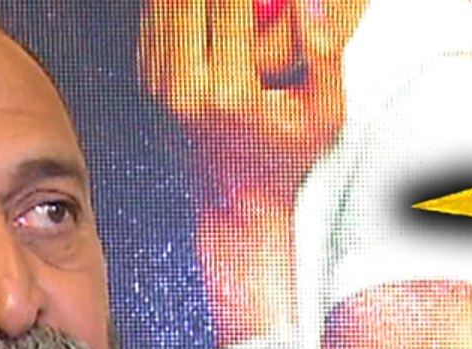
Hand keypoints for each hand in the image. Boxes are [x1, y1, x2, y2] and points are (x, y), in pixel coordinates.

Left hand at [138, 0, 350, 206]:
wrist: (235, 205)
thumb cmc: (287, 157)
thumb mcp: (325, 113)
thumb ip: (325, 53)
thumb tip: (310, 1)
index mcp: (231, 92)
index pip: (229, 3)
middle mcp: (186, 89)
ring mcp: (159, 88)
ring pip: (160, 6)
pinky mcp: (147, 85)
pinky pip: (151, 22)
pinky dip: (169, 3)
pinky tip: (194, 3)